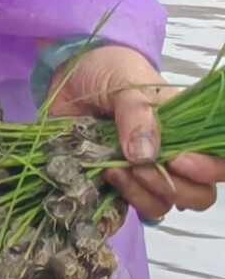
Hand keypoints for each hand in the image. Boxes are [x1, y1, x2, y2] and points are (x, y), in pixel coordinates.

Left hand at [44, 41, 224, 223]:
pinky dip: (124, 196)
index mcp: (190, 131)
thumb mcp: (127, 82)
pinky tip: (106, 173)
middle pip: (199, 193)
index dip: (210, 169)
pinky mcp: (120, 181)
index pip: (221, 161)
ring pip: (166, 205)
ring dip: (144, 193)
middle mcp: (176, 156)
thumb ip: (138, 114)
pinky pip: (134, 206)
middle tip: (141, 166)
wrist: (70, 75)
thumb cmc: (110, 73)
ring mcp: (148, 172)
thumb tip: (145, 156)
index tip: (178, 160)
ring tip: (117, 168)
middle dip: (173, 187)